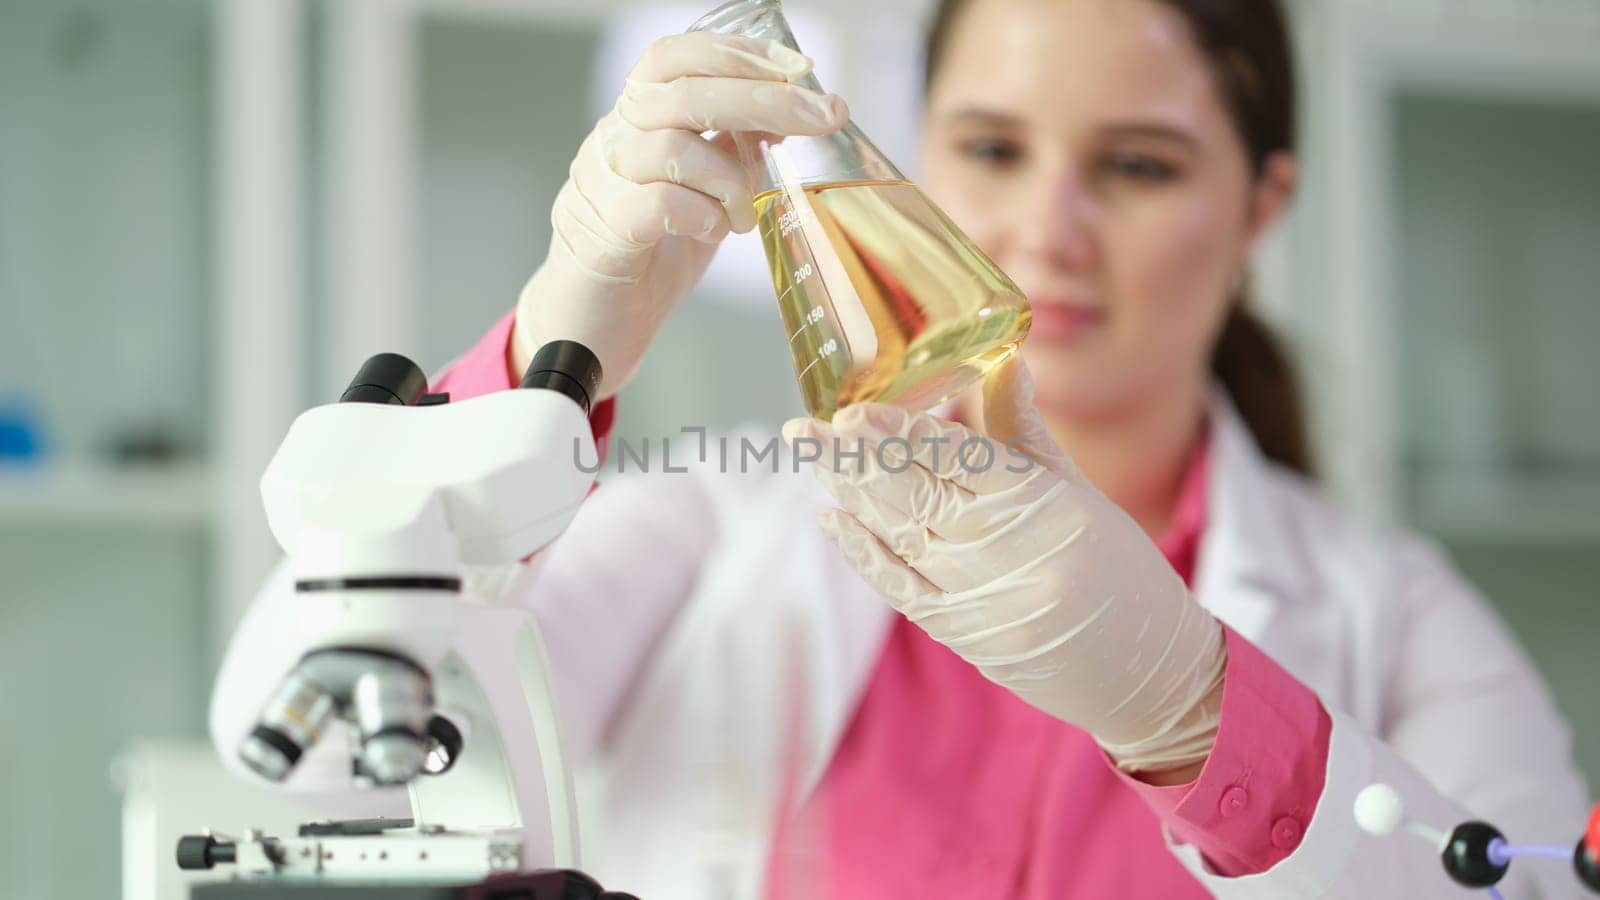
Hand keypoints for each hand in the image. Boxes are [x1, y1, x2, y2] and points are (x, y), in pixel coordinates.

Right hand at [513, 33, 848, 398]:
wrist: (593, 329)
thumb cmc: (651, 259)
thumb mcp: (704, 195)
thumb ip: (732, 154)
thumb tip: (786, 116)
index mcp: (636, 122)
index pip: (677, 57)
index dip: (737, 53)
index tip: (800, 67)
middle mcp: (612, 139)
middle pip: (685, 92)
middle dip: (764, 99)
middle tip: (821, 117)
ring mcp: (601, 183)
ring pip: (674, 147)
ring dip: (732, 179)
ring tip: (743, 217)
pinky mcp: (601, 230)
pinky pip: (660, 202)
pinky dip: (703, 215)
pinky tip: (715, 232)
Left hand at [781, 357, 1225, 773]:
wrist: (1148, 674)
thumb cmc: (1120, 572)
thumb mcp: (1081, 492)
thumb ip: (1025, 430)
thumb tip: (999, 360)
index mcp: (1045, 507)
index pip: (962, 461)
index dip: (905, 436)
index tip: (858, 411)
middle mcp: (1006, 552)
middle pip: (915, 495)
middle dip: (854, 459)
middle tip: (806, 427)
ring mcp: (979, 597)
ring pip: (897, 536)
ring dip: (847, 493)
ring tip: (809, 454)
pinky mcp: (962, 634)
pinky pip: (899, 588)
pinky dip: (861, 553)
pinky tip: (832, 518)